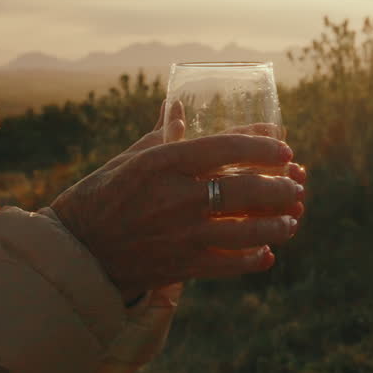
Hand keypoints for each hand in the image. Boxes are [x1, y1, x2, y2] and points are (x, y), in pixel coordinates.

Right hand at [51, 105, 305, 300]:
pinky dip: (252, 259)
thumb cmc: (101, 197)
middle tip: (297, 185)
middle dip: (278, 187)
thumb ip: (162, 134)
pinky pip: (228, 264)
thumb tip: (178, 105)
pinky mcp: (180, 266)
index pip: (225, 148)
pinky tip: (267, 254)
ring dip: (275, 224)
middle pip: (243, 189)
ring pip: (244, 229)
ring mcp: (180, 234)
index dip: (261, 147)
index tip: (285, 148)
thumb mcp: (129, 159)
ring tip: (292, 219)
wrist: (75, 252)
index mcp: (163, 163)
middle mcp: (176, 197)